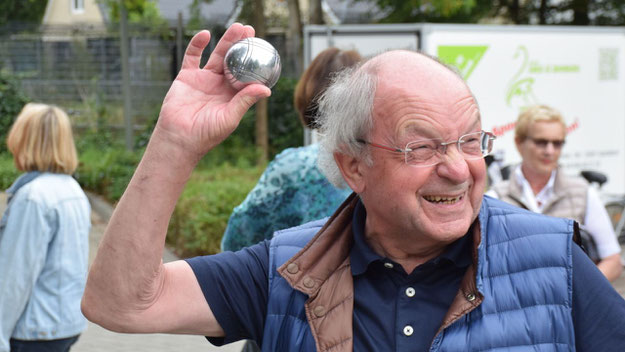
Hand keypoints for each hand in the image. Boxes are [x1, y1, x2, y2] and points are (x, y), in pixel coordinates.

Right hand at [155, 23, 271, 158]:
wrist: (179, 138)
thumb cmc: (207, 134)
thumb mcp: (230, 118)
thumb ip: (245, 101)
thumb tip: (266, 90)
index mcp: (233, 95)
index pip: (247, 73)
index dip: (254, 60)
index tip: (263, 47)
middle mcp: (220, 85)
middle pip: (234, 60)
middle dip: (242, 45)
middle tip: (251, 30)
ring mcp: (204, 79)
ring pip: (217, 55)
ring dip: (226, 40)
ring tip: (237, 27)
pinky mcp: (187, 77)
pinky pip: (193, 56)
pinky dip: (197, 44)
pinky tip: (206, 33)